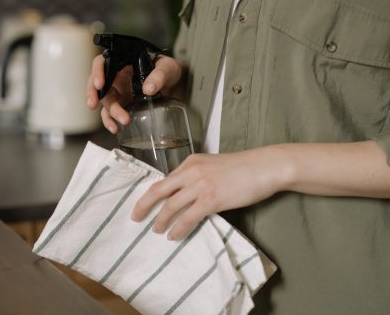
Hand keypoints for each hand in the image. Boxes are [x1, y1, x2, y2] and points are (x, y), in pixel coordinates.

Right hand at [86, 54, 182, 133]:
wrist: (173, 83)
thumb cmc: (167, 69)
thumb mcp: (167, 67)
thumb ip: (159, 75)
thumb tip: (148, 89)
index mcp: (122, 62)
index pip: (102, 62)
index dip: (97, 72)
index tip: (99, 84)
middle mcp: (116, 76)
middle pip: (97, 84)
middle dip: (93, 95)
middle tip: (93, 104)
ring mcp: (118, 91)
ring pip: (105, 101)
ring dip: (109, 113)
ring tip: (120, 123)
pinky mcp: (121, 104)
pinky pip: (110, 114)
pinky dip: (111, 122)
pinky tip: (116, 129)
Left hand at [131, 147, 292, 240]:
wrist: (264, 167)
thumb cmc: (242, 167)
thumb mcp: (213, 165)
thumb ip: (198, 175)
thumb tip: (186, 194)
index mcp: (191, 161)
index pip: (165, 179)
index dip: (152, 194)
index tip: (144, 203)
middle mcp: (191, 171)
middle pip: (159, 190)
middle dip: (144, 205)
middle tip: (135, 217)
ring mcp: (200, 185)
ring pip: (170, 206)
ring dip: (160, 220)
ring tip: (156, 230)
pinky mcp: (211, 199)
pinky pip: (188, 218)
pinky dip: (178, 229)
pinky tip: (173, 236)